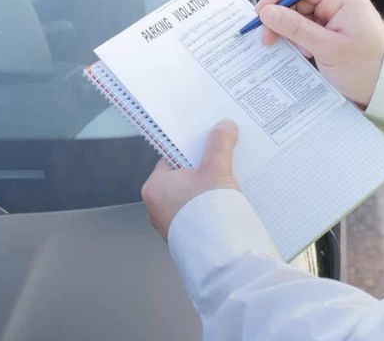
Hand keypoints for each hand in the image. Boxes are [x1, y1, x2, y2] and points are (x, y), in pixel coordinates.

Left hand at [141, 120, 240, 238]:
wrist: (220, 257)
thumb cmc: (208, 213)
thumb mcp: (216, 170)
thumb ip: (219, 145)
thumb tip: (224, 127)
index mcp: (154, 186)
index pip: (171, 158)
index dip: (191, 148)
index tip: (208, 142)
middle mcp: (156, 207)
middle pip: (182, 177)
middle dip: (203, 169)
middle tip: (222, 160)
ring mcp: (170, 224)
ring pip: (191, 197)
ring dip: (208, 190)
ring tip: (229, 182)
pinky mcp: (186, 237)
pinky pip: (197, 214)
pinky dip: (210, 208)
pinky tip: (228, 204)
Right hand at [256, 0, 383, 106]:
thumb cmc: (365, 68)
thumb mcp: (327, 49)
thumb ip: (296, 28)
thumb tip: (268, 12)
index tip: (262, 11)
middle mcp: (341, 4)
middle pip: (300, 0)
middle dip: (281, 17)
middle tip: (266, 37)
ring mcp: (337, 19)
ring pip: (302, 17)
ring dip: (290, 32)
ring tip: (289, 49)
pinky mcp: (334, 34)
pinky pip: (309, 30)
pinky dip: (299, 41)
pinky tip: (300, 54)